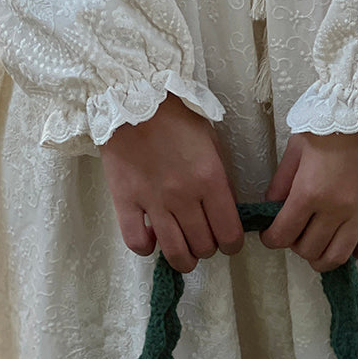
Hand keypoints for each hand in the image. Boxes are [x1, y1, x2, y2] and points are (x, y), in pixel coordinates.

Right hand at [99, 93, 243, 272]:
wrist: (133, 99)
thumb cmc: (177, 117)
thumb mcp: (212, 142)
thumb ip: (221, 178)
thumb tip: (226, 211)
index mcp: (210, 180)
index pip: (229, 233)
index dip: (232, 244)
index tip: (228, 242)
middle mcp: (184, 196)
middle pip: (204, 246)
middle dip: (208, 248)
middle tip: (204, 239)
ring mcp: (153, 201)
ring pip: (175, 252)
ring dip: (184, 259)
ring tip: (184, 253)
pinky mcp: (125, 201)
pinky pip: (136, 242)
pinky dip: (147, 247)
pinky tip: (152, 239)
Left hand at [260, 128, 357, 270]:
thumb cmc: (331, 123)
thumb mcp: (296, 148)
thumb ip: (282, 182)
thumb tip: (273, 208)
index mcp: (309, 192)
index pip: (283, 235)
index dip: (272, 240)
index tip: (271, 235)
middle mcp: (336, 209)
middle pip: (310, 249)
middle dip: (297, 247)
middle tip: (296, 236)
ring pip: (340, 254)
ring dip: (324, 259)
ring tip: (319, 251)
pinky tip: (351, 246)